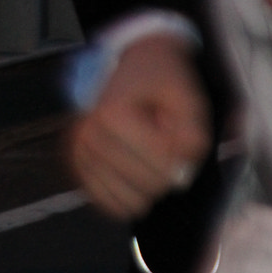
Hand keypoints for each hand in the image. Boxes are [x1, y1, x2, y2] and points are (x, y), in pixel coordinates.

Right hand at [67, 35, 211, 219]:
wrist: (134, 65)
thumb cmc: (162, 81)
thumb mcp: (188, 98)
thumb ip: (192, 136)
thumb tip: (181, 177)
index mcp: (111, 114)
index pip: (161, 162)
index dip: (182, 152)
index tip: (176, 127)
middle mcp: (88, 137)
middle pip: (148, 184)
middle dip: (167, 168)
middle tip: (162, 137)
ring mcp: (80, 156)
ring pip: (132, 202)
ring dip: (150, 184)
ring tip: (148, 152)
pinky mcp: (79, 171)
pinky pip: (111, 207)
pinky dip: (132, 196)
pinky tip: (137, 173)